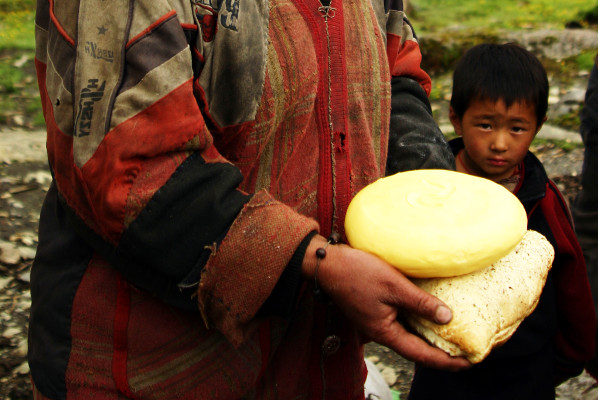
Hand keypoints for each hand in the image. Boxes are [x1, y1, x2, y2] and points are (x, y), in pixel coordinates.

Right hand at [303, 235, 470, 370]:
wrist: (328, 263)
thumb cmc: (357, 273)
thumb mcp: (393, 285)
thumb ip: (420, 302)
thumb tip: (448, 317)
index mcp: (385, 332)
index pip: (422, 354)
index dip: (446, 361)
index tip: (469, 362)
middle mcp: (383, 331)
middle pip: (417, 349)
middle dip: (442, 353)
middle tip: (467, 352)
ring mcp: (379, 320)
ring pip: (410, 335)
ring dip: (431, 338)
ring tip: (454, 336)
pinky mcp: (377, 309)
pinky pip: (403, 322)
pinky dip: (419, 322)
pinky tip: (431, 314)